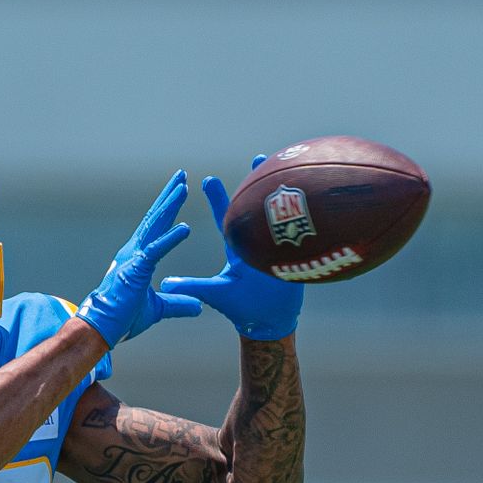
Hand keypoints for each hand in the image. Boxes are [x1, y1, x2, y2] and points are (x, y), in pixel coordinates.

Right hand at [76, 170, 201, 347]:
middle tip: (182, 175)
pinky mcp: (135, 270)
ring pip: (155, 226)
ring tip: (184, 187)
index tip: (180, 190)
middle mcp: (134, 252)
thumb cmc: (123, 318)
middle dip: (169, 196)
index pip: (156, 227)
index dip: (168, 208)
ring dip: (170, 206)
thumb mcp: (158, 309)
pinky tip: (185, 228)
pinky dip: (170, 239)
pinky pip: (156, 251)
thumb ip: (177, 303)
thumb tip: (198, 306)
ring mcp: (133, 258)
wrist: (102, 329)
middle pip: (155, 218)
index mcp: (138, 257)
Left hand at [160, 156, 304, 339]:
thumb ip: (193, 286)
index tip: (207, 178)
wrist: (269, 324)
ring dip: (286, 193)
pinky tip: (317, 195)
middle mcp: (257, 244)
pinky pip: (303, 233)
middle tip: (259, 158)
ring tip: (288, 168)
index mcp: (237, 249)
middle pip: (257, 208)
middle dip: (256, 184)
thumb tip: (165, 283)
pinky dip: (311, 215)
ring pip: (283, 215)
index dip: (217, 199)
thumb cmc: (241, 310)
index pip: (225, 218)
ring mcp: (278, 248)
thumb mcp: (216, 294)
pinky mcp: (296, 257)